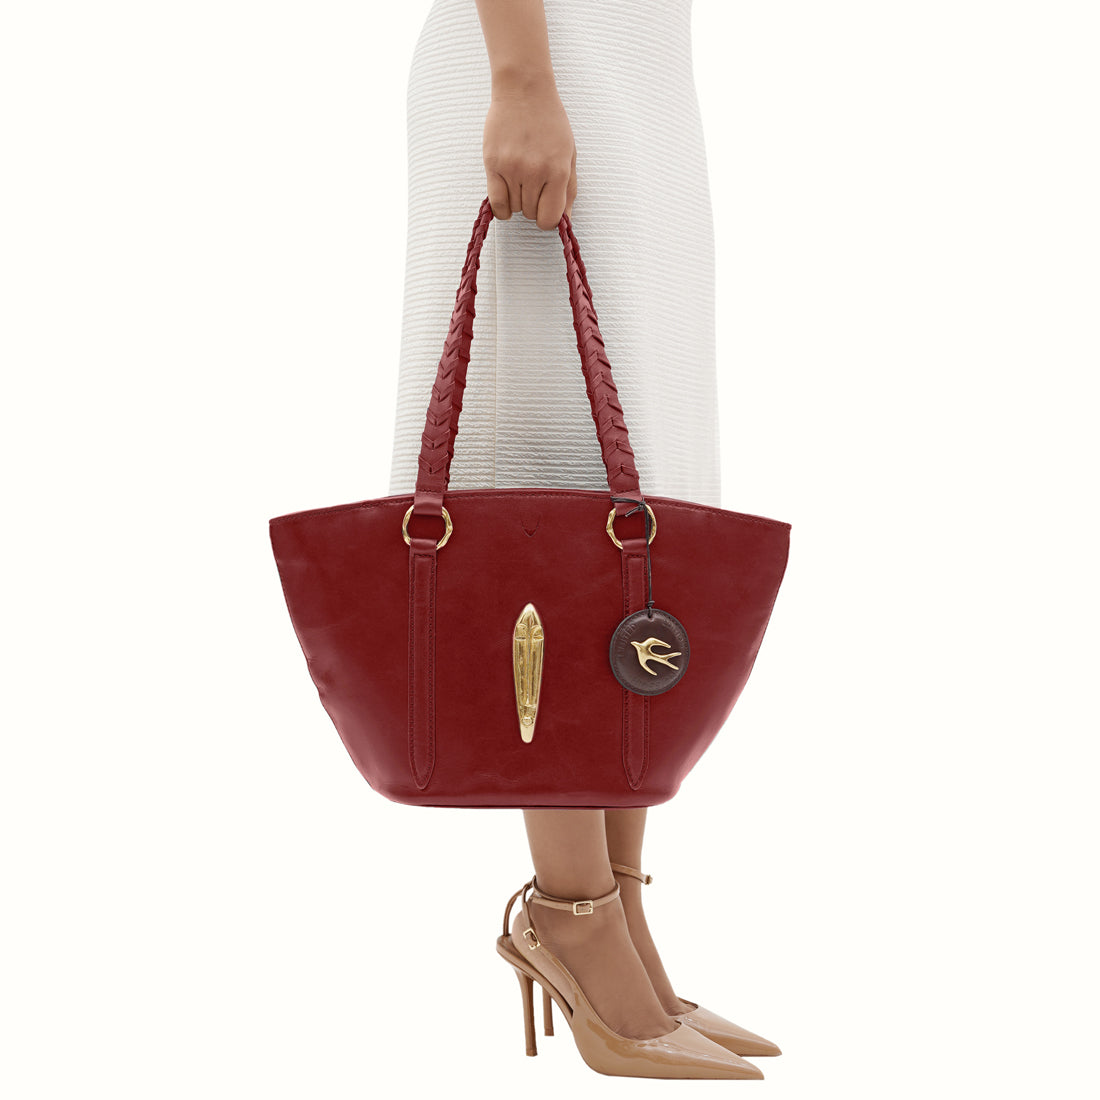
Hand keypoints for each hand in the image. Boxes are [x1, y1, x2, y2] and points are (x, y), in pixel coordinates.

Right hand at [483, 80, 576, 229]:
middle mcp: (534, 172)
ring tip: (521, 178)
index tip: (546, 210)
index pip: (550, 218)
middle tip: (534, 184)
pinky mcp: (493, 164)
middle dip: (534, 205)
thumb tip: (565, 220)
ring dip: (518, 201)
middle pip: (531, 214)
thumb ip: (568, 189)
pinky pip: (496, 203)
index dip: (549, 219)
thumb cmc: (549, 121)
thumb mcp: (568, 154)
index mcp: (557, 170)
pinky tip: (507, 193)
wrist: (524, 91)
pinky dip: (502, 206)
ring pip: (514, 209)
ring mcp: (512, 169)